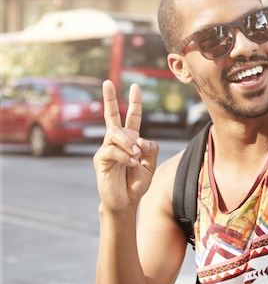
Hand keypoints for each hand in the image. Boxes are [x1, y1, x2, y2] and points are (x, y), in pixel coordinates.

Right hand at [93, 80, 158, 212]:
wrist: (125, 202)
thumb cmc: (136, 183)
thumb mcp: (150, 165)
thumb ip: (150, 149)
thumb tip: (140, 139)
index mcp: (131, 139)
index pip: (132, 117)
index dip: (134, 102)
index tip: (136, 86)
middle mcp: (117, 141)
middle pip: (111, 116)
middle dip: (110, 98)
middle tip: (108, 82)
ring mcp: (107, 149)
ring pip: (116, 133)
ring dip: (129, 143)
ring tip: (136, 156)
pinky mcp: (100, 160)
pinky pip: (112, 150)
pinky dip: (124, 156)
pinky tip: (131, 163)